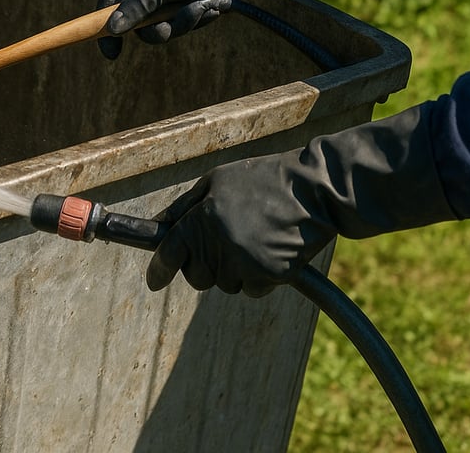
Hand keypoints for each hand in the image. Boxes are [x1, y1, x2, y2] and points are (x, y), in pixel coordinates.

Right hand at [97, 0, 327, 59]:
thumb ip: (139, 5)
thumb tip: (112, 28)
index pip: (109, 3)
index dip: (106, 27)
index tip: (112, 53)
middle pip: (139, 23)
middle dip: (162, 26)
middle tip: (181, 20)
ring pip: (165, 27)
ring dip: (187, 21)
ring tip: (208, 4)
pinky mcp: (187, 2)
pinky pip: (184, 24)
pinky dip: (200, 17)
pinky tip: (217, 3)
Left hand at [146, 103, 459, 296]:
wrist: (315, 190)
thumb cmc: (264, 180)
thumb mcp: (217, 181)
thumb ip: (184, 206)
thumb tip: (158, 226)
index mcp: (202, 217)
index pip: (170, 253)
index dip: (158, 270)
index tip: (154, 281)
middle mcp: (219, 243)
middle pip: (196, 276)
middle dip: (203, 266)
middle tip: (220, 245)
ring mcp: (245, 261)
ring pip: (225, 284)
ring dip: (232, 270)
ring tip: (252, 239)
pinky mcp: (270, 275)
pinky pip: (251, 289)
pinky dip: (257, 278)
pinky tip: (268, 251)